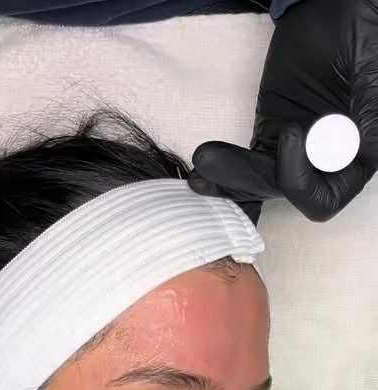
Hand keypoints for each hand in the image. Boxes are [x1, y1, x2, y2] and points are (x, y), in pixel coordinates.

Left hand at [189, 0, 377, 221]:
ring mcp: (294, 149)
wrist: (332, 6)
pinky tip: (200, 174)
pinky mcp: (270, 134)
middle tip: (212, 161)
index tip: (290, 132)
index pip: (325, 197)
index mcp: (356, 154)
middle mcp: (324, 161)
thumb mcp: (370, 66)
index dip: (302, 180)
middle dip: (249, 179)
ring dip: (229, 178)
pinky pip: (247, 165)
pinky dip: (224, 173)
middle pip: (284, 192)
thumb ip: (367, 107)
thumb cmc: (360, 28)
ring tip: (201, 165)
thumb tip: (357, 143)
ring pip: (260, 182)